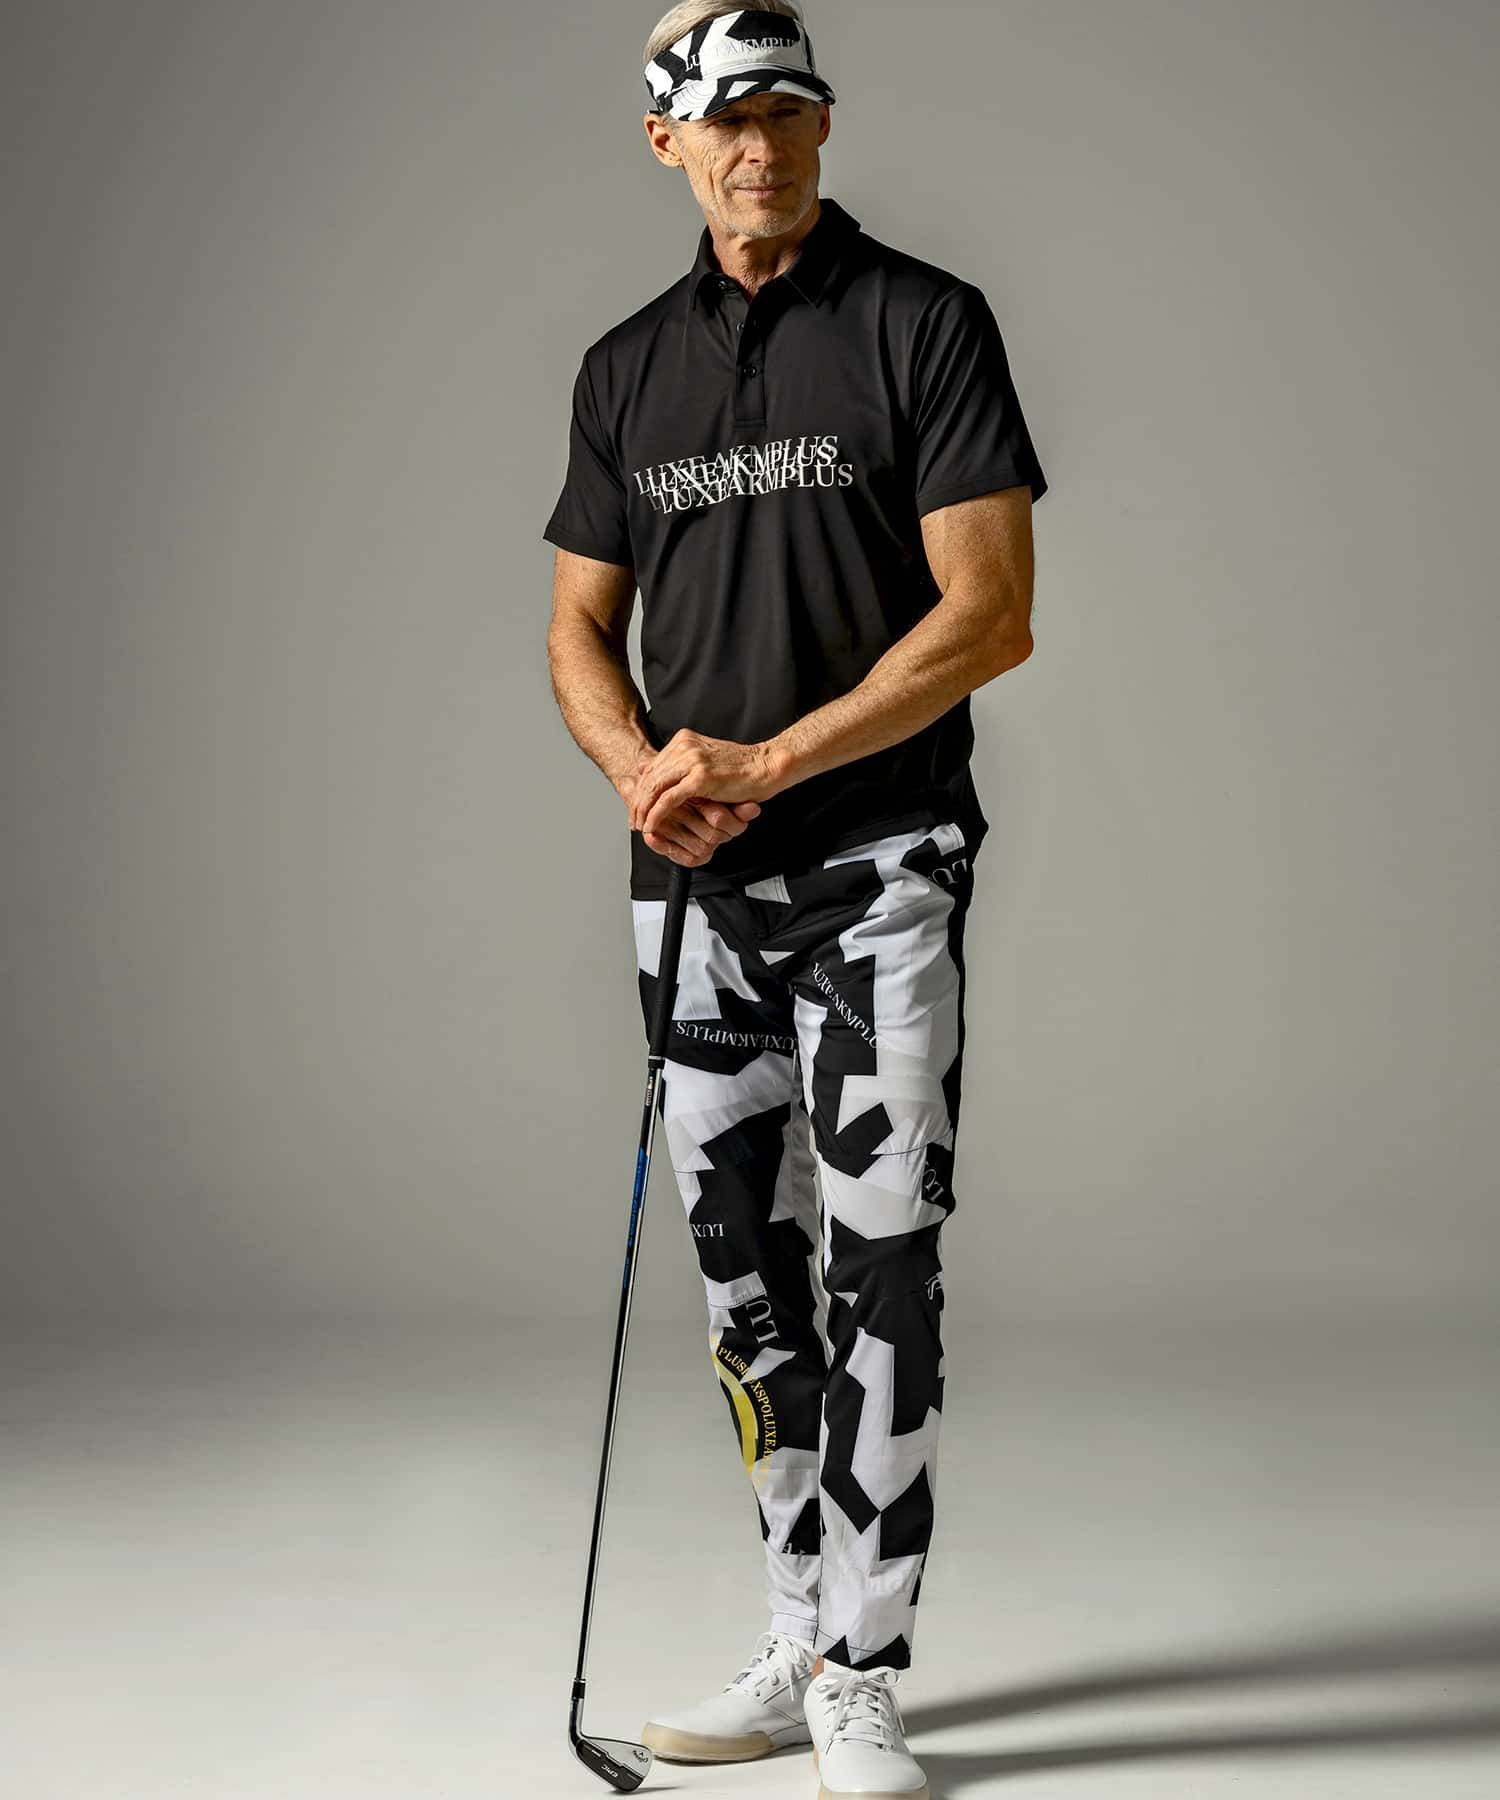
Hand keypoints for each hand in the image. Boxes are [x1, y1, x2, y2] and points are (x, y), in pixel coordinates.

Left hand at [630, 730, 779, 844]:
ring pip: (655, 788)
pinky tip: (651, 825)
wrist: (766, 767)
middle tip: (633, 821)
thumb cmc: (739, 769)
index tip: (637, 807)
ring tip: (639, 825)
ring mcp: (692, 760)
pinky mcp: (700, 778)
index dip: (641, 789)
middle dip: (638, 802)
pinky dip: (656, 814)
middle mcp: (685, 746)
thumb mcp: (702, 761)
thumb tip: (646, 766)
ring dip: (643, 810)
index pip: (652, 767)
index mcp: (684, 740)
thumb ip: (677, 764)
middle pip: (649, 777)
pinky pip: (669, 799)